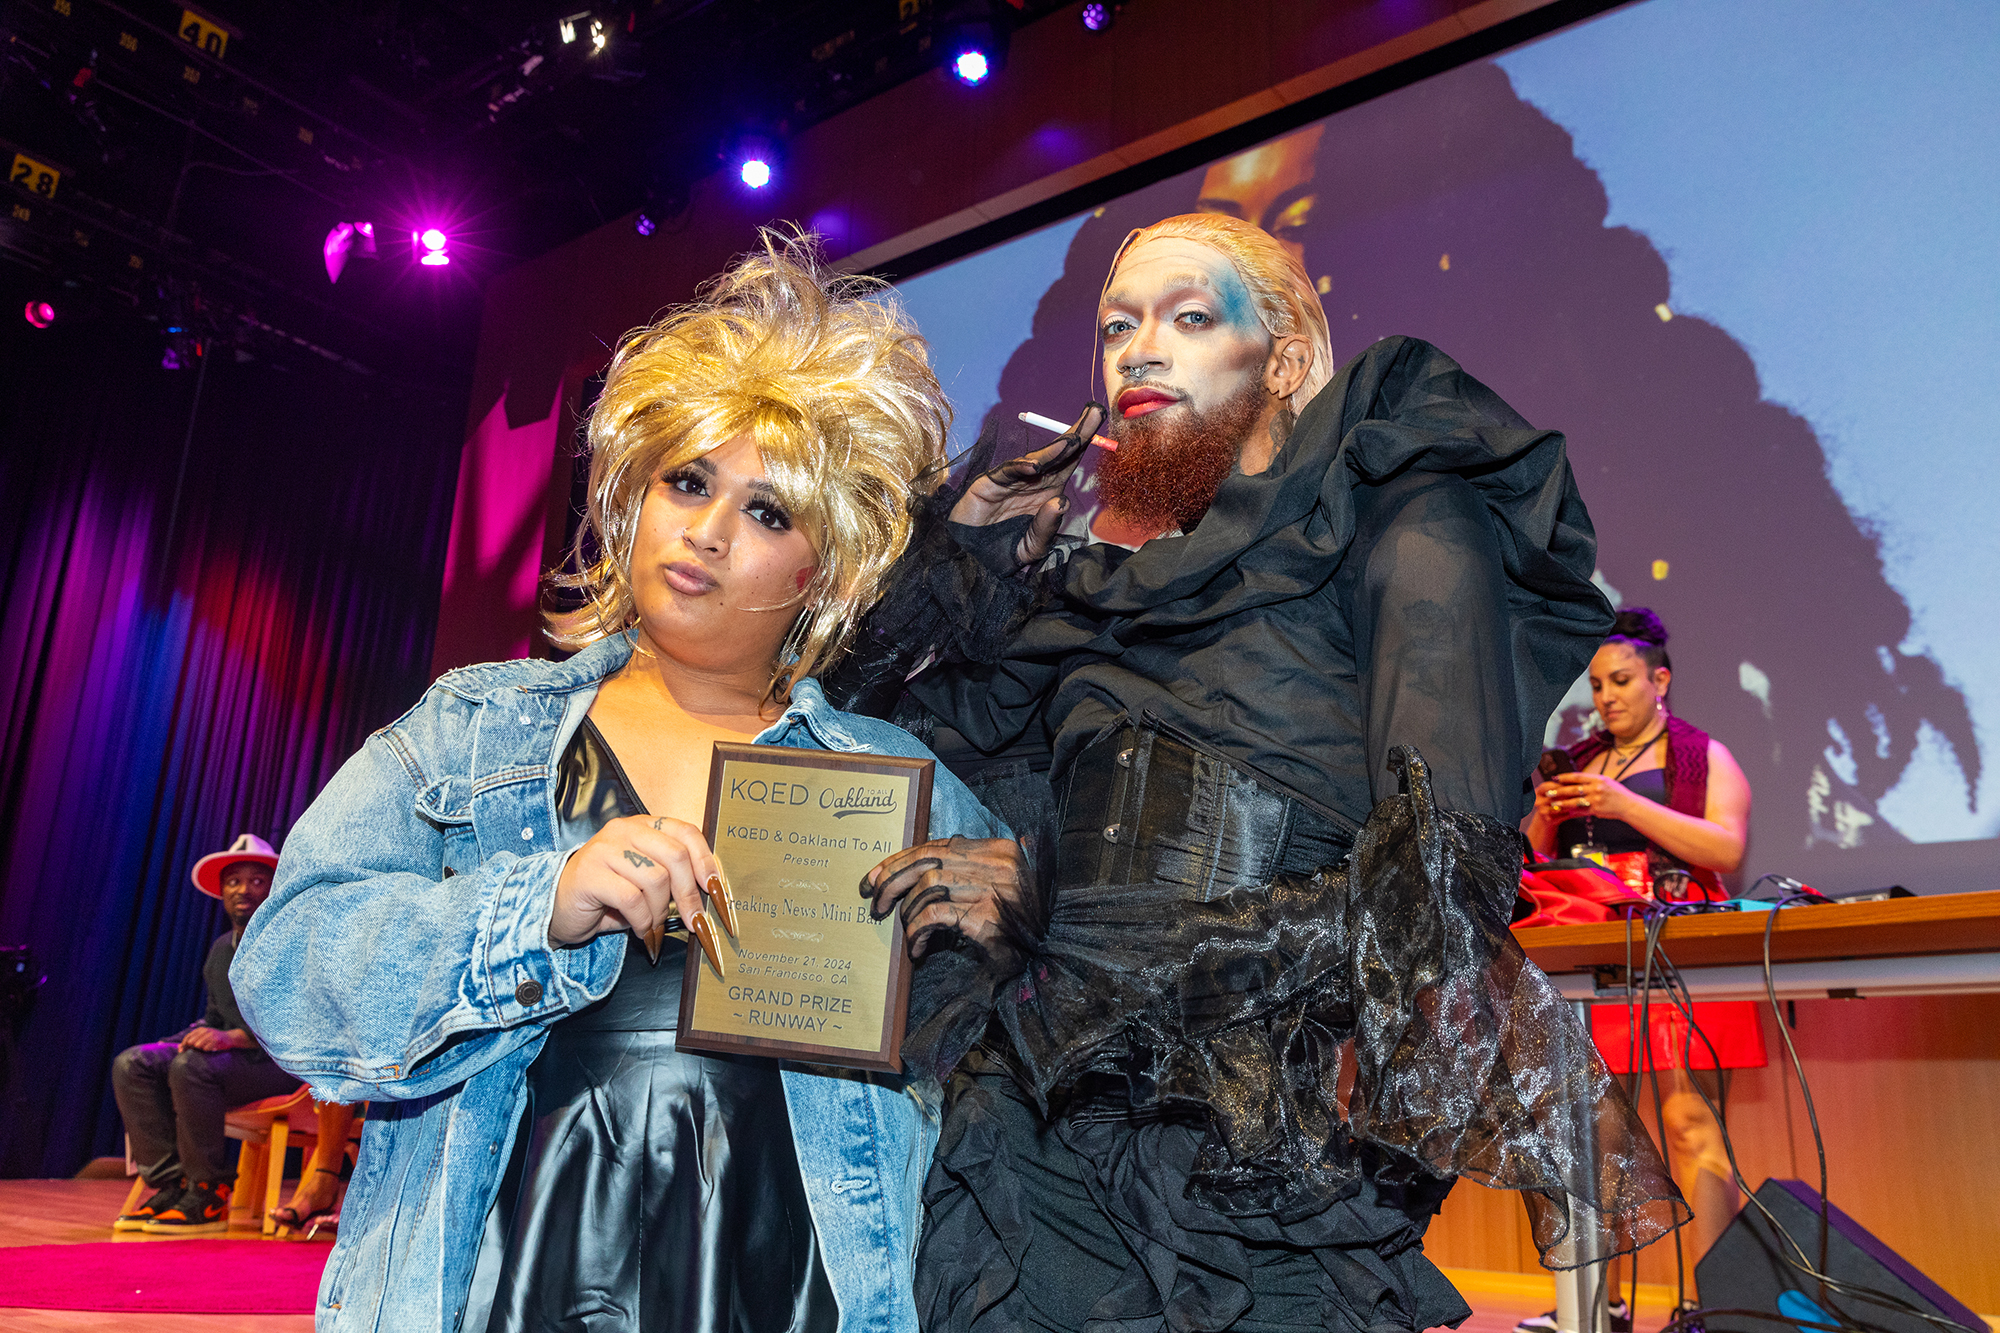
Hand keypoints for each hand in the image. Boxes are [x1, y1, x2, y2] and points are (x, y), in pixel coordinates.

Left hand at [178, 1025, 249, 1051]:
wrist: (230, 1038)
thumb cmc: (214, 1040)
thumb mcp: (202, 1038)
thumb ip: (191, 1042)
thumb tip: (178, 1047)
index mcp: (200, 1030)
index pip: (187, 1037)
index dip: (183, 1045)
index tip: (181, 1051)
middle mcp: (205, 1031)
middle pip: (191, 1041)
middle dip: (191, 1048)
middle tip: (194, 1052)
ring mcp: (211, 1035)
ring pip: (198, 1045)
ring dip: (200, 1049)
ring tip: (205, 1049)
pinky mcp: (216, 1040)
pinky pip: (206, 1048)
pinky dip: (207, 1051)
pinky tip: (210, 1049)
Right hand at [550, 815, 719, 947]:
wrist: (558, 908)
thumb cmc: (607, 896)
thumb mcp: (645, 881)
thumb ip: (673, 877)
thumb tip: (710, 893)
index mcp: (642, 826)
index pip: (685, 832)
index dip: (706, 860)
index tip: (716, 888)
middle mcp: (624, 830)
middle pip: (675, 856)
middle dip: (690, 894)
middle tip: (694, 921)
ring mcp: (604, 849)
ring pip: (656, 880)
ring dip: (661, 912)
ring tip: (654, 926)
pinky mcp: (590, 873)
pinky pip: (632, 899)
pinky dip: (643, 921)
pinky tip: (640, 930)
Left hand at [861, 837, 1033, 960]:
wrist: (1046, 957)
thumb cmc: (1013, 922)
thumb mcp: (992, 887)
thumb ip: (962, 869)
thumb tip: (906, 868)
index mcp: (998, 849)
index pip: (937, 845)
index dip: (900, 860)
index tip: (875, 878)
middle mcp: (998, 864)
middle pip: (928, 861)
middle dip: (892, 880)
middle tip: (876, 903)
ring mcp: (994, 890)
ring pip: (929, 885)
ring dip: (908, 911)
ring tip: (906, 929)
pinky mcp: (987, 918)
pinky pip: (936, 914)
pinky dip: (917, 930)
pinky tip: (916, 946)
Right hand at [949, 404, 1104, 565]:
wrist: (972, 557)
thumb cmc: (1004, 549)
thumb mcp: (1033, 546)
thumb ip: (1046, 529)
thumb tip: (1060, 503)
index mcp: (1048, 490)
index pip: (1070, 462)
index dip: (1084, 442)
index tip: (1100, 421)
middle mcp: (1033, 480)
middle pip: (1058, 453)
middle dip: (1077, 433)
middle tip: (1094, 413)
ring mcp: (1011, 479)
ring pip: (1035, 460)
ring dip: (1054, 450)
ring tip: (1073, 441)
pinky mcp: (990, 483)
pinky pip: (1007, 473)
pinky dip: (1020, 469)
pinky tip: (1034, 467)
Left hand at [1536, 771, 1632, 822]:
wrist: (1628, 805)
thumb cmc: (1617, 793)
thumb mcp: (1606, 782)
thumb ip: (1592, 780)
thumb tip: (1576, 779)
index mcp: (1598, 779)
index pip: (1578, 776)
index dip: (1565, 777)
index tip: (1555, 778)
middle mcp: (1596, 788)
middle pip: (1574, 789)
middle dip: (1560, 790)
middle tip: (1549, 791)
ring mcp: (1596, 799)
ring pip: (1575, 801)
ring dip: (1563, 802)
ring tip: (1554, 803)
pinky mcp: (1596, 810)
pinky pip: (1582, 810)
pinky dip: (1572, 811)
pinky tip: (1565, 811)